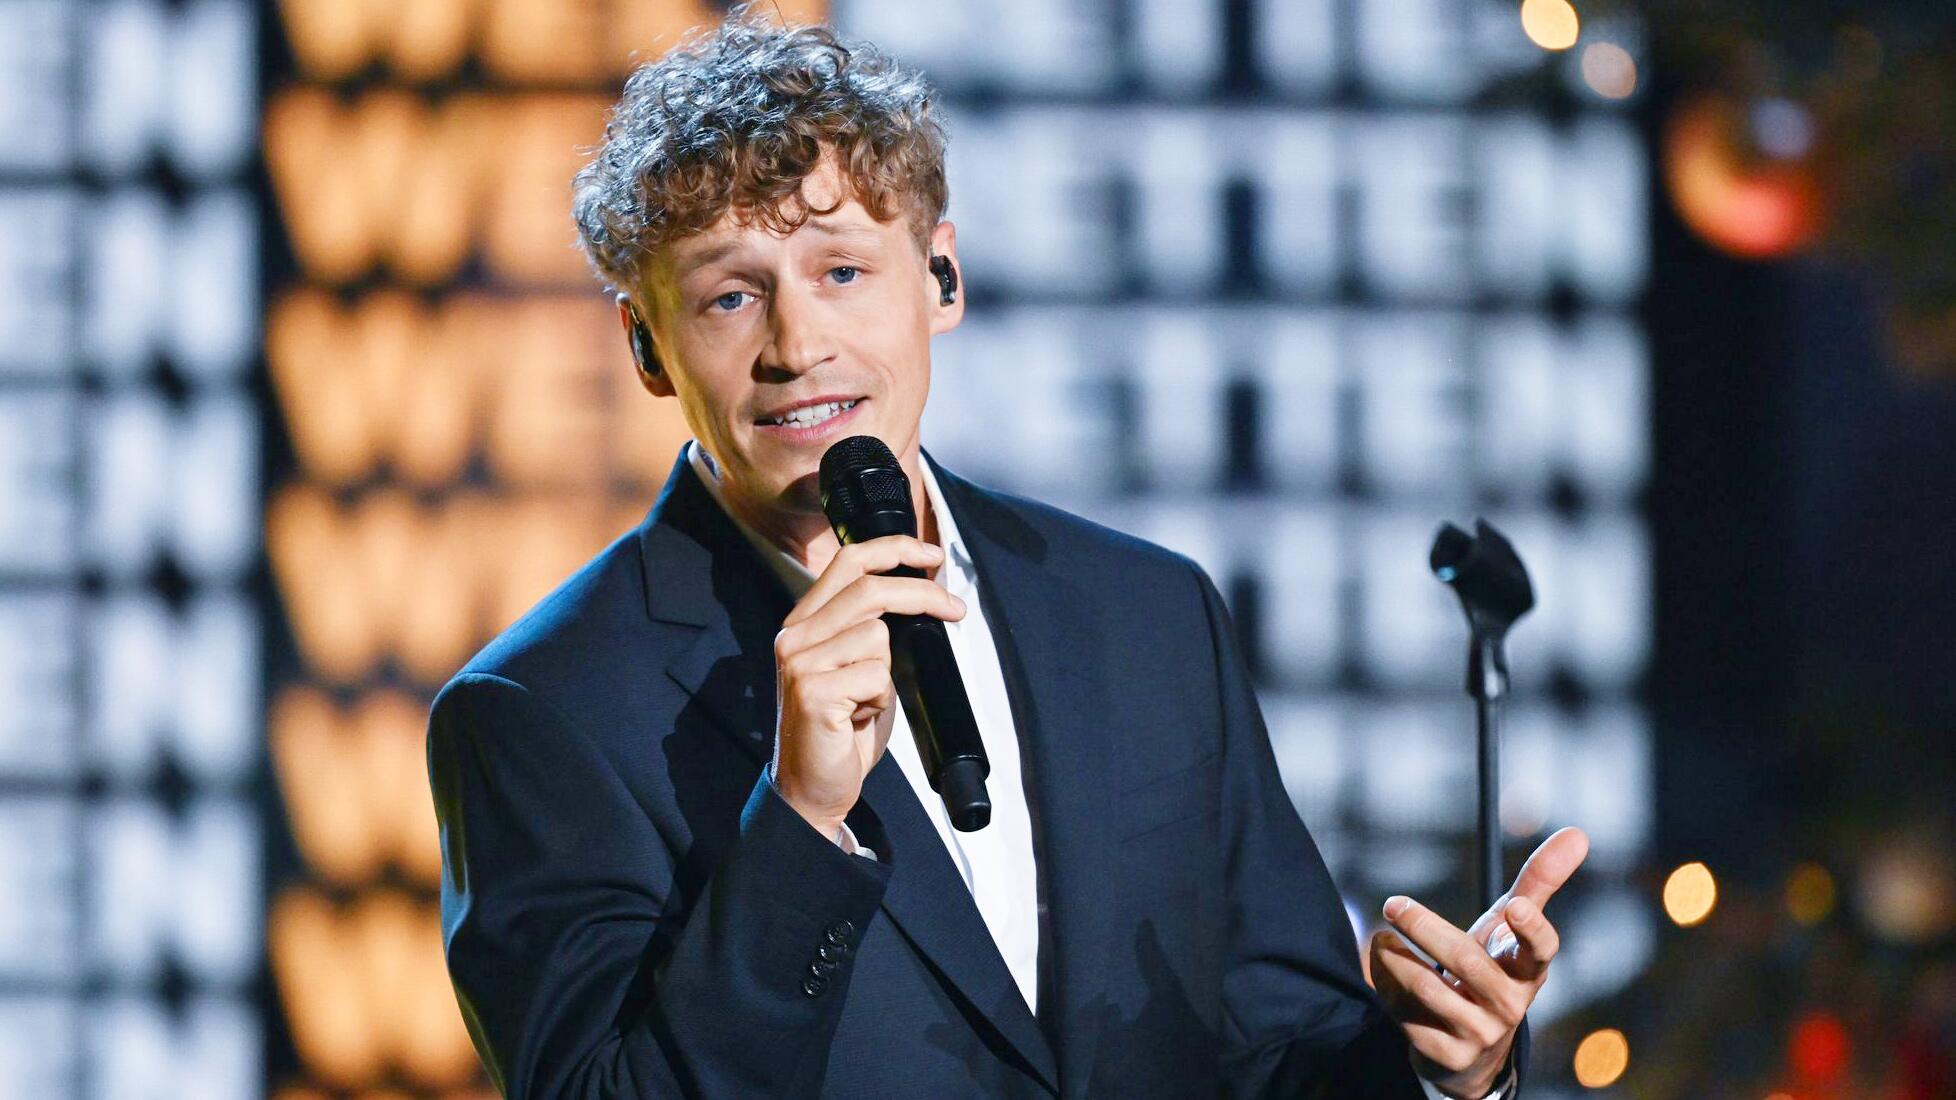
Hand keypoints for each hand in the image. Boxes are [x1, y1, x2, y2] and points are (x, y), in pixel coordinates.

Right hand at [771, 534, 965, 836]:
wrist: (813, 788)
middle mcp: (795, 636)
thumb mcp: (857, 667)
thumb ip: (872, 629)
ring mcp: (800, 663)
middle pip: (870, 589)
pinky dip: (882, 698)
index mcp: (804, 622)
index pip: (848, 562)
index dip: (894, 550)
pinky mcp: (813, 692)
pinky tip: (861, 716)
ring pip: (879, 635)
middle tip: (955, 610)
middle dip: (923, 595)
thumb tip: (923, 597)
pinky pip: (876, 675)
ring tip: (869, 699)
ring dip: (890, 671)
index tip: (931, 556)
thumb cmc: (843, 730)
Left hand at [1368, 827, 1589, 1098]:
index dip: (1531, 930)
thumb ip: (1538, 882)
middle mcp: (1510, 1005)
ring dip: (1396, 959)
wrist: (1469, 1045)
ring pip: (1429, 990)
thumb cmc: (1493, 968)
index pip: (1541, 951)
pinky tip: (1385, 975)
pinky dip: (1387, 988)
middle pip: (1467, 963)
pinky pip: (1407, 1017)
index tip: (1513, 906)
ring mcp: (1480, 1034)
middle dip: (1426, 929)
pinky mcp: (1448, 1056)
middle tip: (1393, 904)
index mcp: (1529, 970)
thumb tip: (1578, 833)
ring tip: (1383, 940)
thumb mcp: (1510, 928)